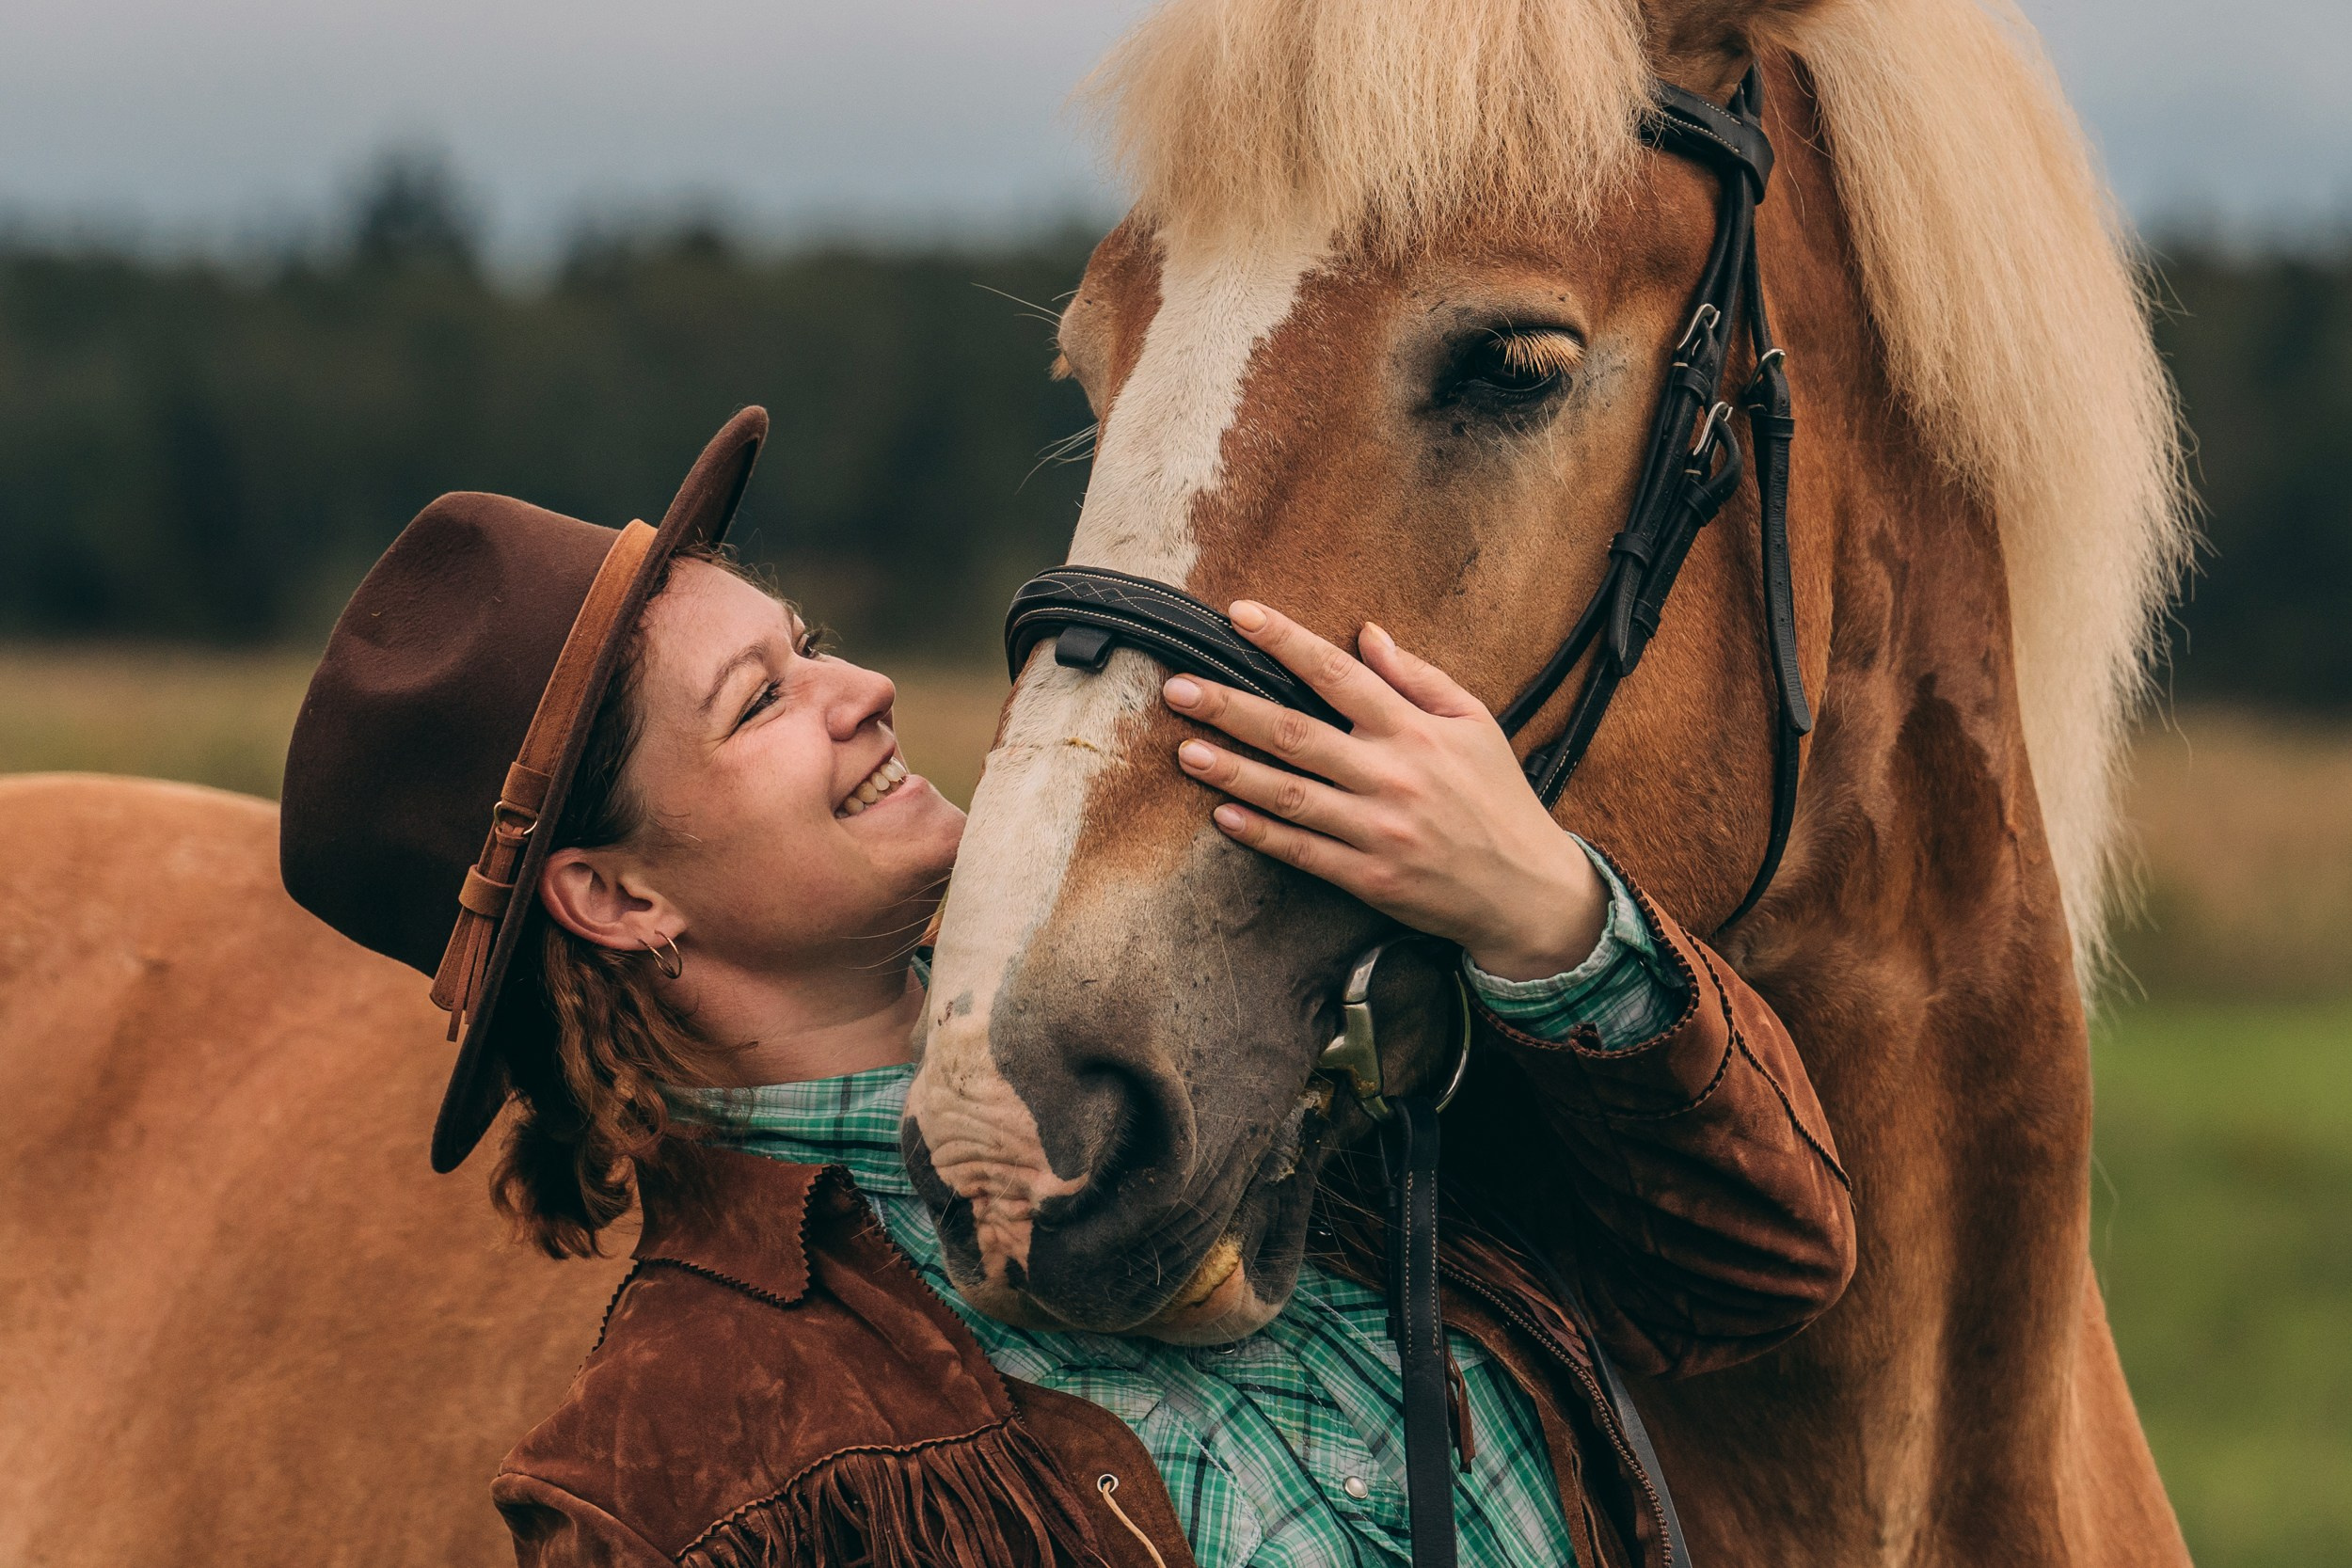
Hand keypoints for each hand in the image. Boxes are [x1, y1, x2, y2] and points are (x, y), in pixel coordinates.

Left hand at [1162, 600, 1607, 981]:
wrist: (1528, 891)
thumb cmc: (1498, 800)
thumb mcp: (1476, 723)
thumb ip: (1418, 677)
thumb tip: (1368, 634)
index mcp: (1416, 730)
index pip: (1339, 674)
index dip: (1285, 641)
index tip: (1241, 617)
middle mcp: (1392, 775)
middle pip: (1297, 733)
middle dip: (1232, 708)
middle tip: (1180, 690)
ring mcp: (1377, 830)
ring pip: (1290, 794)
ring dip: (1233, 770)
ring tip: (1185, 751)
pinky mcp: (1369, 877)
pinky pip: (1303, 852)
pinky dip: (1261, 833)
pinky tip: (1224, 814)